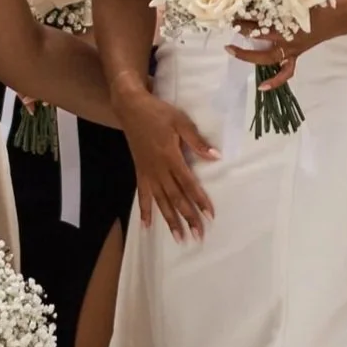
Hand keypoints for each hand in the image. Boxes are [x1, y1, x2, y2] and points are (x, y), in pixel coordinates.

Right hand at [117, 88, 218, 241]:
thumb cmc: (158, 113)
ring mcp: (148, 173)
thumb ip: (197, 141)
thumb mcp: (181, 121)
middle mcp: (159, 170)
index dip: (199, 200)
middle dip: (188, 217)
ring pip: (160, 201)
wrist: (131, 108)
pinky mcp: (139, 172)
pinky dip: (144, 211)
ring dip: (170, 220)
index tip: (209, 215)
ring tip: (179, 237)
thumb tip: (215, 157)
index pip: (189, 184)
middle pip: (176, 198)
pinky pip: (142, 195)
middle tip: (198, 235)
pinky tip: (147, 226)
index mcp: (171, 157)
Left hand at [225, 0, 346, 91]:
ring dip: (250, 55)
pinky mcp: (296, 54)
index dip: (248, 16)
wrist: (339, 15)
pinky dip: (275, 80)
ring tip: (232, 51)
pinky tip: (261, 87)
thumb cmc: (320, 2)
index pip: (263, 21)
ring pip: (268, 57)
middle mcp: (289, 38)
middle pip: (261, 36)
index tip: (235, 9)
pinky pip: (286, 71)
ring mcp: (292, 49)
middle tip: (230, 25)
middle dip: (244, 31)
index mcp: (290, 24)